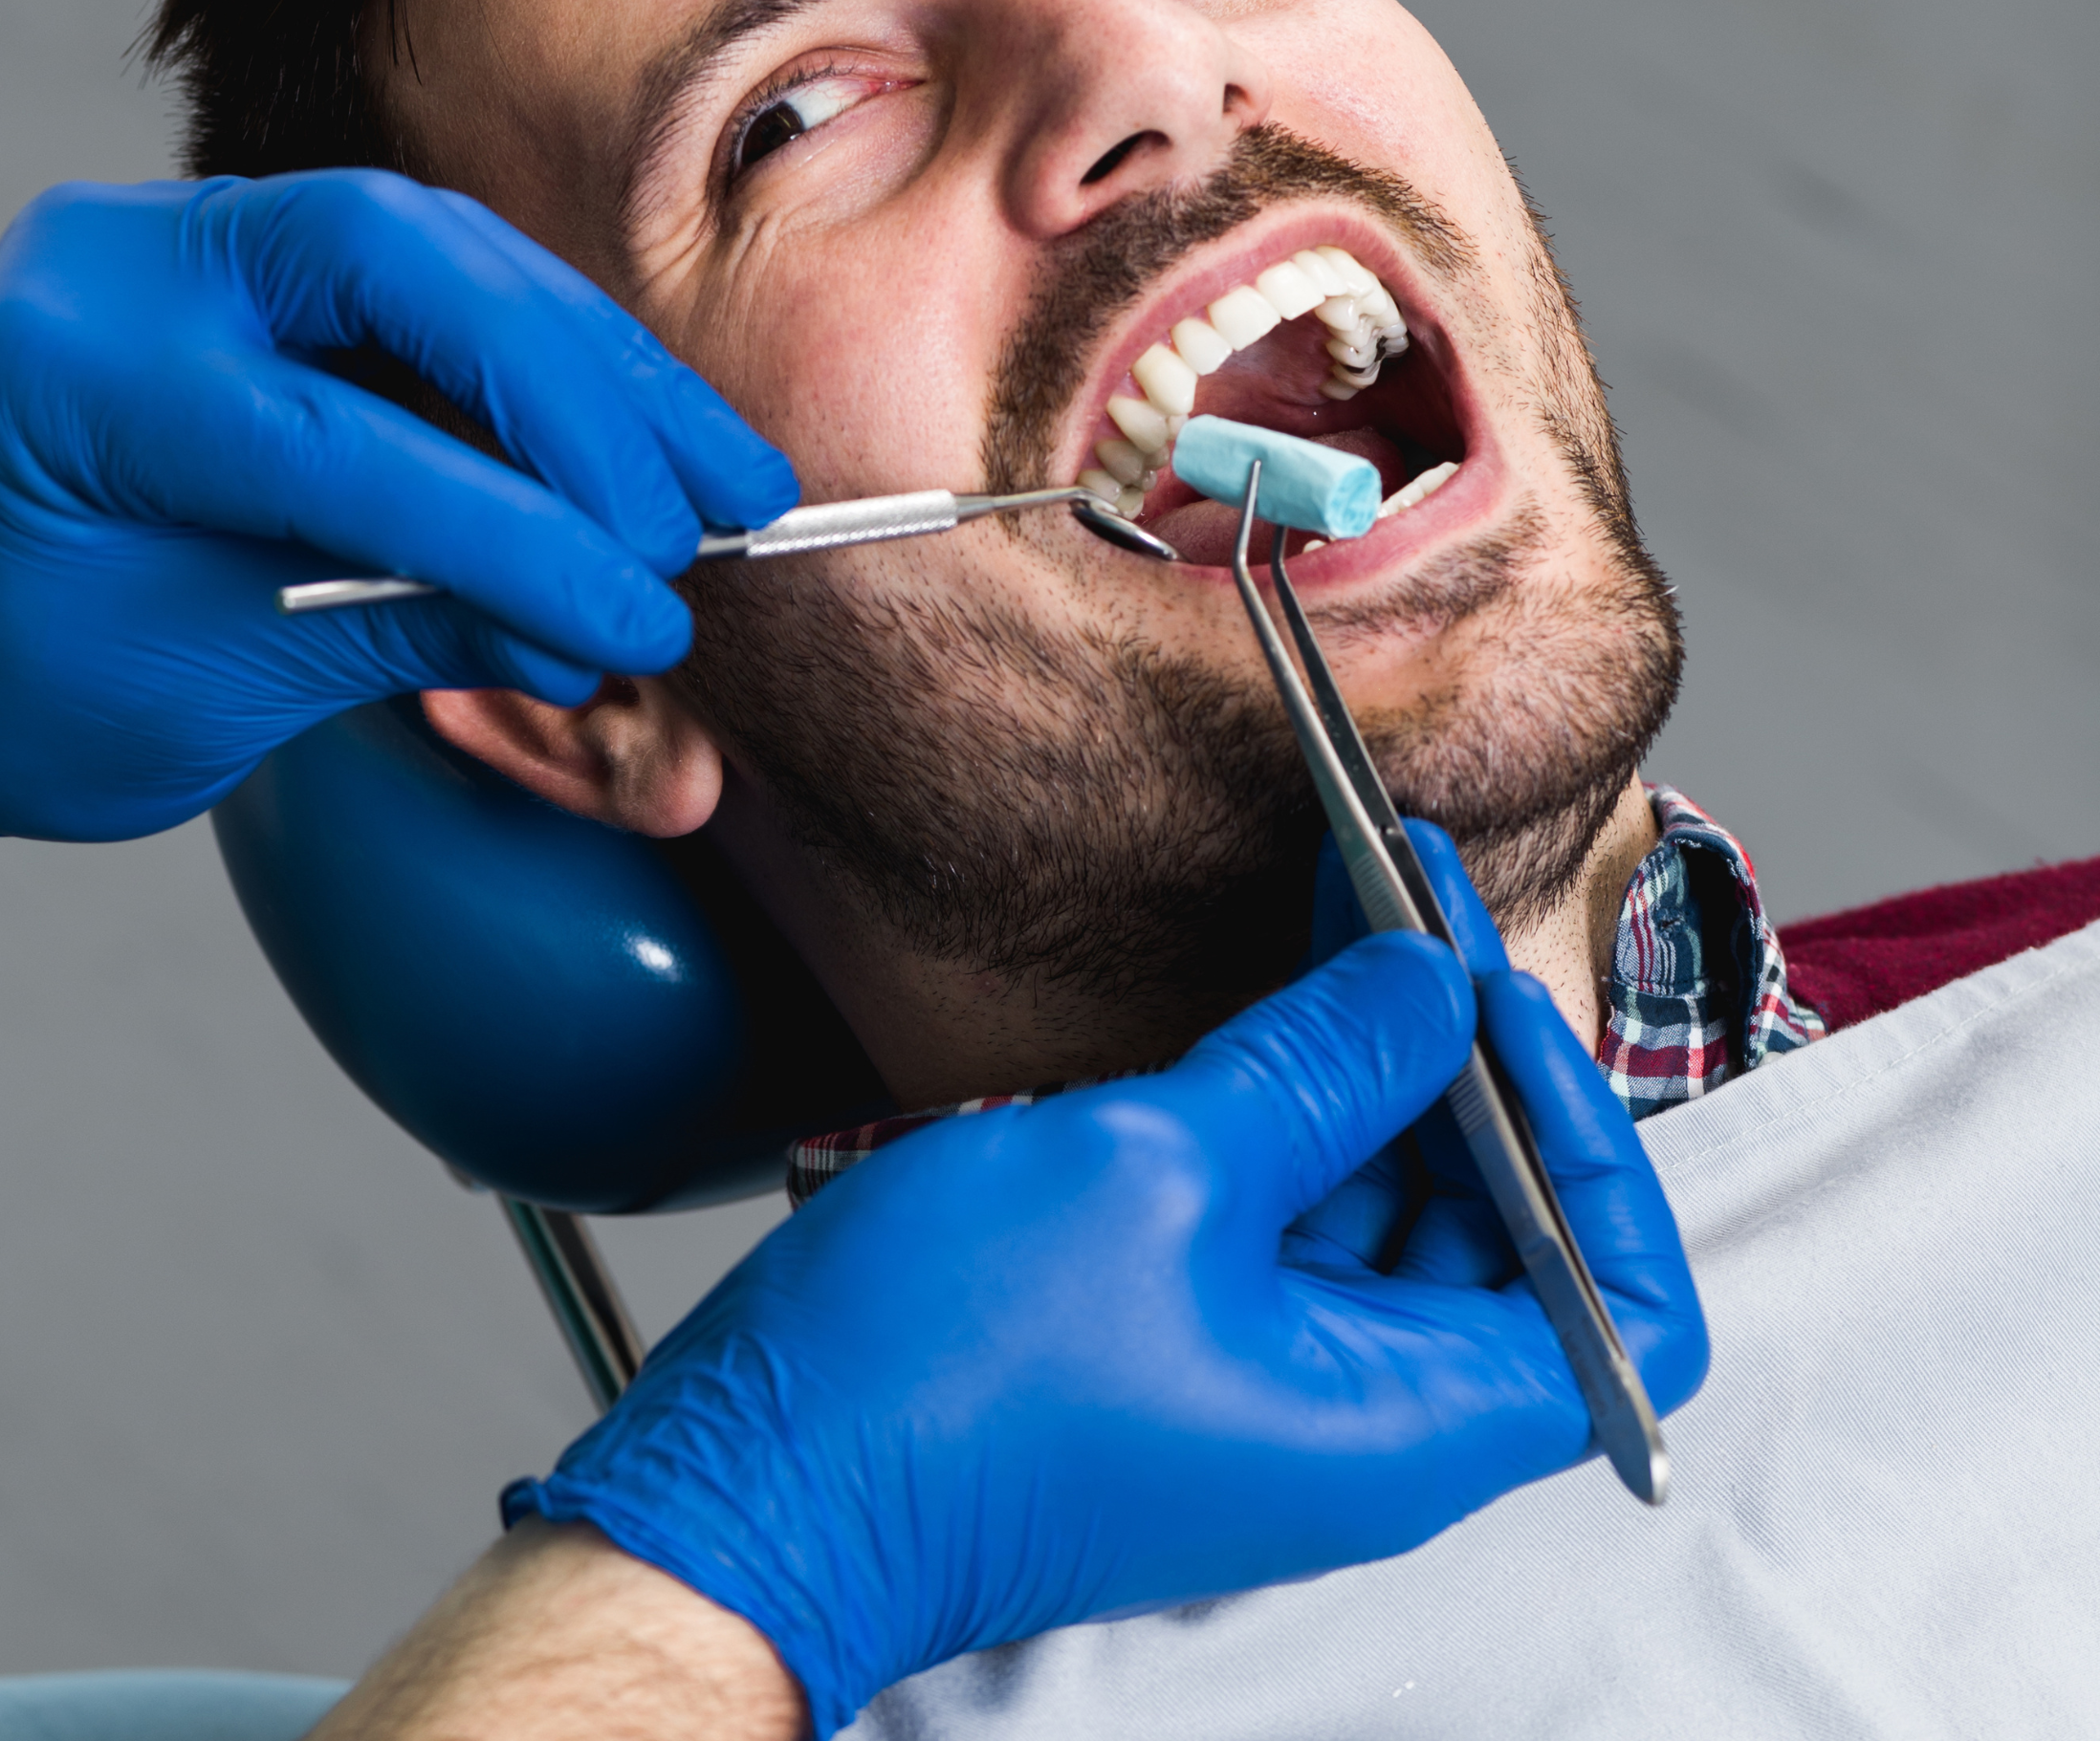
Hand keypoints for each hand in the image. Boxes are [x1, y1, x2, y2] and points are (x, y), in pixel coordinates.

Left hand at [0, 173, 793, 837]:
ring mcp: (195, 239)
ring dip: (601, 368)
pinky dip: (556, 361)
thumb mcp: (198, 691)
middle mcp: (131, 264)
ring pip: (450, 253)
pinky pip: (441, 278)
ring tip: (722, 477)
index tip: (639, 616)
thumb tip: (592, 636)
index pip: (339, 441)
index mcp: (74, 379)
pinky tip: (645, 431)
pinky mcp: (260, 258)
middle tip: (702, 519)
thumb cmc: (1, 682)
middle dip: (581, 399)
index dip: (518, 534)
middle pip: (414, 268)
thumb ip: (400, 637)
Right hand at [507, 832, 1707, 1737]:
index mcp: (1399, 1418)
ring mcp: (1267, 1379)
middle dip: (1472, 1059)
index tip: (1497, 1006)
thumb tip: (1426, 984)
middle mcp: (1357, 1416)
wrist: (764, 1481)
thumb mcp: (1154, 1170)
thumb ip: (1318, 1067)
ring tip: (1349, 914)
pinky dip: (1292, 1104)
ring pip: (1389, 1211)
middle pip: (1506, 1234)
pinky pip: (1288, 1216)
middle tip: (1418, 908)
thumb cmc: (942, 1374)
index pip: (1624, 1310)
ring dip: (1375, 1063)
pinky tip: (1264, 1000)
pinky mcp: (1184, 1337)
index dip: (1596, 1144)